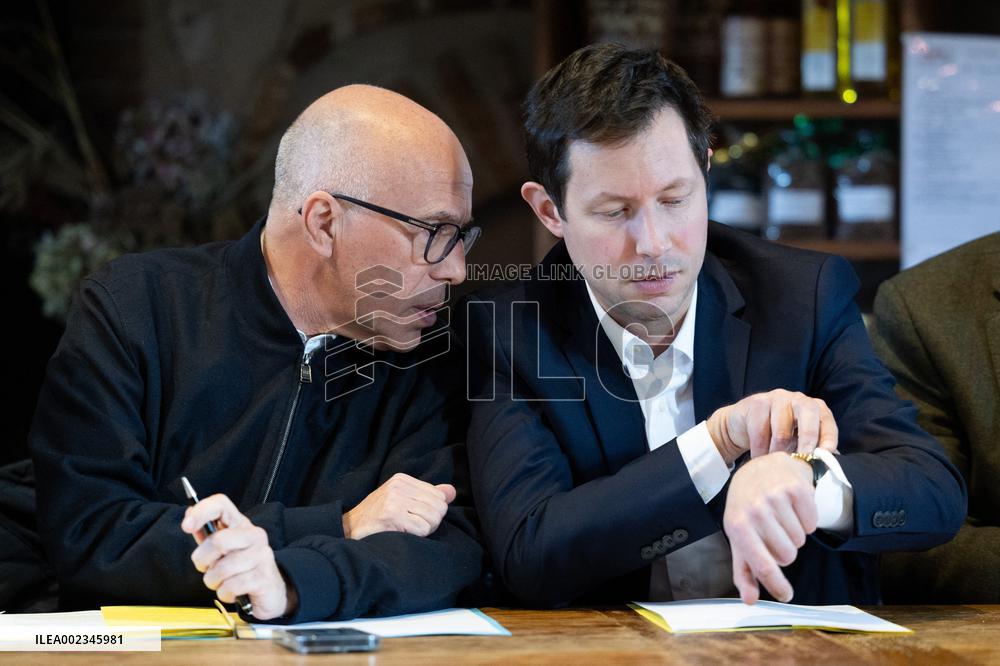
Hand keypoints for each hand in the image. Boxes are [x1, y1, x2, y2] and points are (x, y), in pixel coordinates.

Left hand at [181, 494, 296, 620]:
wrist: (270, 592)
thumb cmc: (241, 569)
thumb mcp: (222, 550)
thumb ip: (206, 534)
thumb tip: (189, 513)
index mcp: (241, 525)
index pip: (221, 505)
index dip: (201, 511)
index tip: (186, 526)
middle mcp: (254, 535)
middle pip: (217, 541)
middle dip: (203, 561)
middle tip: (208, 569)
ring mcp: (261, 555)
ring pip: (222, 569)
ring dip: (214, 582)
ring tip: (223, 583)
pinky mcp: (263, 577)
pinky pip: (231, 587)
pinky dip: (225, 594)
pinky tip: (234, 592)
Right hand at [343, 473, 455, 539]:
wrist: (348, 530)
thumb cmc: (377, 518)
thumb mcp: (402, 500)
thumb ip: (427, 494)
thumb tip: (451, 491)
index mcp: (402, 479)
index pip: (439, 496)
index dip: (433, 512)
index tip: (416, 517)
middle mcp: (399, 486)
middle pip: (439, 507)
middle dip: (431, 522)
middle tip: (412, 527)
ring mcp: (395, 500)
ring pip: (433, 518)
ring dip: (424, 530)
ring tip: (407, 530)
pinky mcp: (392, 515)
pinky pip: (423, 529)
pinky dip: (417, 536)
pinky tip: (402, 534)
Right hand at [706, 389, 838, 464]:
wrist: (742, 426)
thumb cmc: (776, 437)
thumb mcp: (797, 442)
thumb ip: (813, 450)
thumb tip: (830, 466)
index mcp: (814, 408)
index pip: (827, 420)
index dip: (829, 437)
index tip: (826, 455)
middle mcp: (798, 399)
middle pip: (808, 414)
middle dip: (807, 439)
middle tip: (802, 461)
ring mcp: (777, 398)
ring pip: (782, 430)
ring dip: (777, 453)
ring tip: (774, 465)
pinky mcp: (757, 403)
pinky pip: (760, 431)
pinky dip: (759, 450)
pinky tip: (758, 458)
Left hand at [723, 452, 816, 603]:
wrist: (759, 470)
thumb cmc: (747, 508)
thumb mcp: (739, 537)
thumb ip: (744, 570)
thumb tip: (749, 599)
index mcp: (738, 526)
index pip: (763, 565)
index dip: (777, 586)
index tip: (786, 596)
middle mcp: (755, 511)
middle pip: (788, 556)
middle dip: (785, 550)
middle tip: (775, 533)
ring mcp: (775, 497)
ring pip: (800, 541)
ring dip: (794, 535)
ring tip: (781, 519)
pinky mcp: (796, 488)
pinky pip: (812, 523)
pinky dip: (806, 521)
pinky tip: (793, 509)